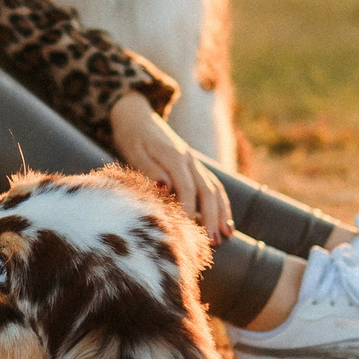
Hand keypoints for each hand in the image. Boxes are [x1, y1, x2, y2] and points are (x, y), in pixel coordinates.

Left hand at [109, 93, 231, 243]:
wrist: (136, 116)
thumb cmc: (131, 137)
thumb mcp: (134, 151)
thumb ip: (150, 170)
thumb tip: (166, 188)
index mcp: (174, 156)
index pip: (186, 187)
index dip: (189, 210)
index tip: (188, 232)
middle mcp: (189, 159)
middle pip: (206, 190)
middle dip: (211, 217)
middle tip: (213, 241)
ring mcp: (194, 162)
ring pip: (214, 188)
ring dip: (221, 212)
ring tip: (226, 235)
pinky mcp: (194, 166)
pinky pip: (213, 185)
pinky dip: (221, 204)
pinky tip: (225, 221)